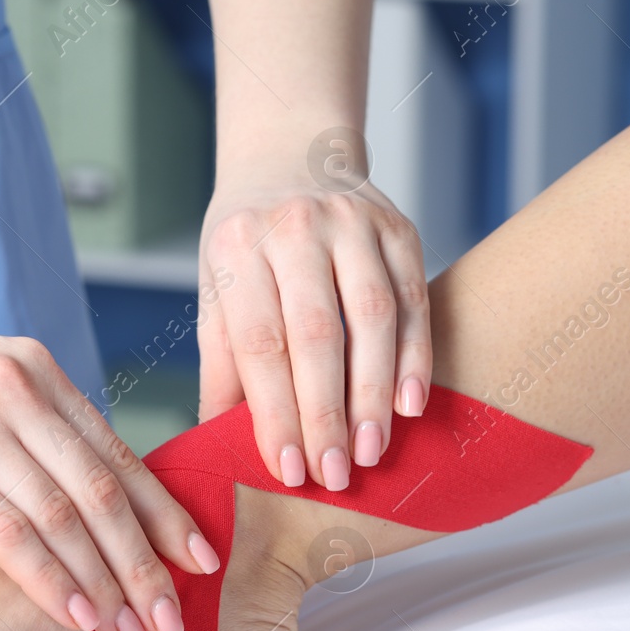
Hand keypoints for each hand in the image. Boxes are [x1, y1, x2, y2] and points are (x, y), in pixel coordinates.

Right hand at [0, 296, 213, 630]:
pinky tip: (75, 613)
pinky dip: (50, 578)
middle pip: (103, 488)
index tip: (202, 559)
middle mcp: (15, 388)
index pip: (117, 452)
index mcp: (34, 369)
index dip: (165, 513)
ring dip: (106, 580)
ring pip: (64, 514)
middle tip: (175, 614)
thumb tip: (72, 491)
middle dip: (147, 559)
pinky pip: (7, 530)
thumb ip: (22, 426)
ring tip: (134, 629)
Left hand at [197, 164, 430, 490]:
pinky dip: (416, 356)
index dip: (274, 412)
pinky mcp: (399, 227)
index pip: (259, 342)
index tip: (288, 470)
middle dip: (326, 413)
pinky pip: (415, 299)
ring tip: (371, 451)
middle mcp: (295, 228)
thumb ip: (221, 364)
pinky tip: (410, 405)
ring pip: (373, 318)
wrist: (290, 156)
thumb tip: (214, 445)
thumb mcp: (216, 289)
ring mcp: (352, 223)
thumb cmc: (247, 242)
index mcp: (239, 246)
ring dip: (374, 393)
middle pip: (316, 333)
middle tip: (334, 474)